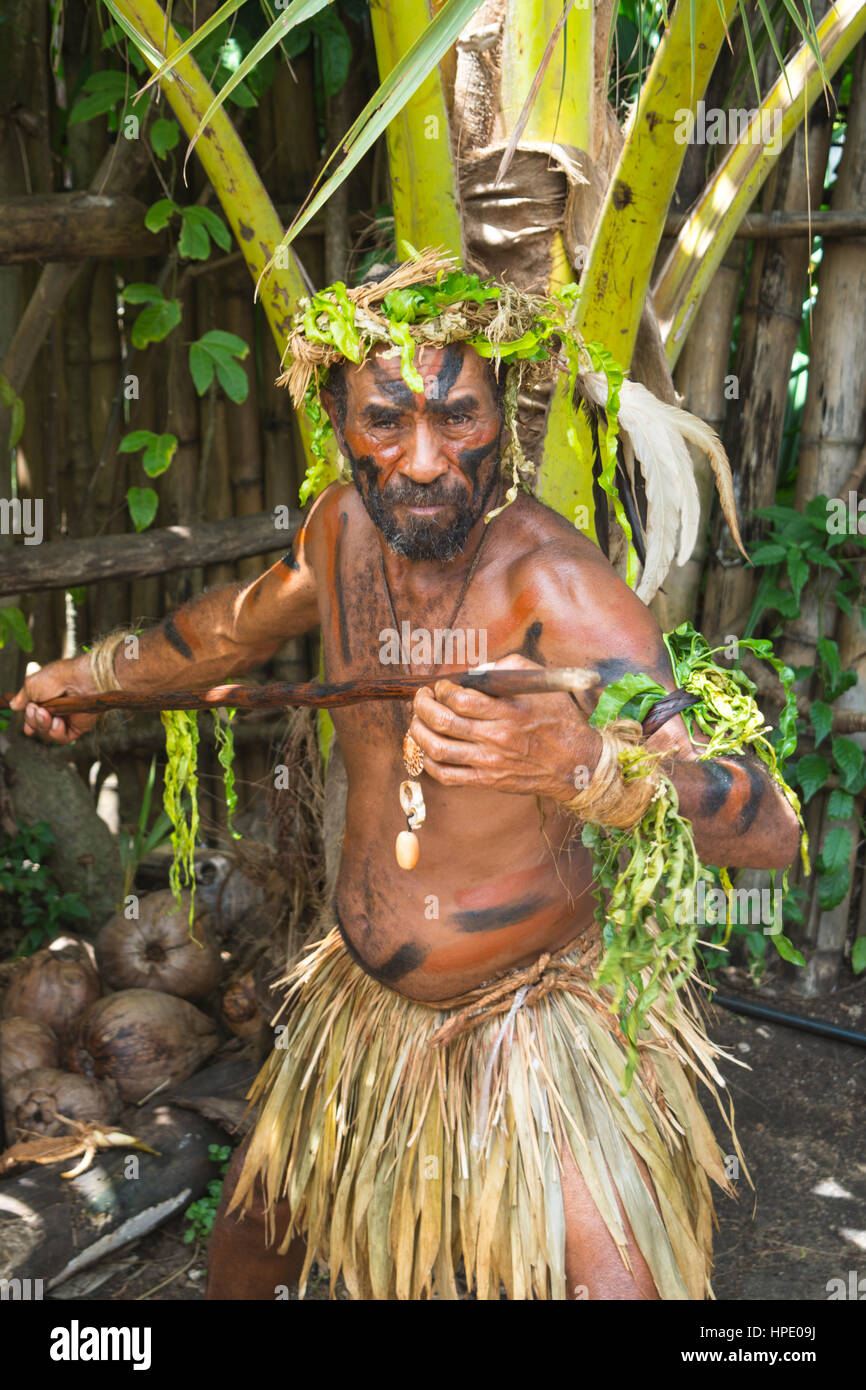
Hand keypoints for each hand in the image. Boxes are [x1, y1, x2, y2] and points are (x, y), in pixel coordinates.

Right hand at [9, 655, 99, 743]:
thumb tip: (14, 705)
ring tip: (46, 714)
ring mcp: (67, 718)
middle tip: (35, 709)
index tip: (28, 723)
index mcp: (46, 698)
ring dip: (43, 725)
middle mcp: (57, 709)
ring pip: (48, 734)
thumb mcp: (32, 684)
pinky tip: (58, 722)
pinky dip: (57, 732)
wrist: (80, 680)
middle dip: (33, 720)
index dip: (29, 721)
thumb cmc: (58, 678)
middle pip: (38, 726)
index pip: (34, 715)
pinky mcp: (78, 726)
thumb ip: (23, 697)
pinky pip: (63, 738)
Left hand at [408, 653, 601, 799]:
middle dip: (423, 706)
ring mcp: (490, 762)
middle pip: (442, 722)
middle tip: (422, 699)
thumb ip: (506, 668)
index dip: (442, 690)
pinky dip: (428, 761)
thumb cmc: (558, 718)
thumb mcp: (540, 682)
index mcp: (508, 710)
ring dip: (419, 732)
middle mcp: (496, 737)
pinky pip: (446, 776)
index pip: (460, 699)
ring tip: (418, 721)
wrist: (575, 762)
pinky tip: (428, 749)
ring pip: (438, 749)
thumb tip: (473, 672)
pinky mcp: (487, 781)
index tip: (441, 686)